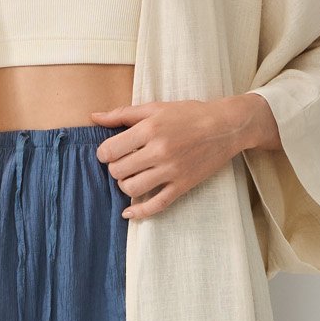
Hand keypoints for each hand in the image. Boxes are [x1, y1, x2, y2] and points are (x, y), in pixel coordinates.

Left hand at [88, 95, 275, 219]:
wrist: (226, 126)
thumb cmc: (189, 114)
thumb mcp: (155, 108)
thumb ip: (122, 114)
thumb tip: (94, 117)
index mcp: (150, 129)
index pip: (110, 150)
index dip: (104, 154)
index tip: (110, 153)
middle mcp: (159, 151)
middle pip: (118, 171)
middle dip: (115, 168)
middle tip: (123, 163)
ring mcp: (172, 171)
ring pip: (132, 189)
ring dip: (125, 185)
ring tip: (132, 177)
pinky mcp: (183, 186)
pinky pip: (156, 205)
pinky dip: (139, 213)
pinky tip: (129, 212)